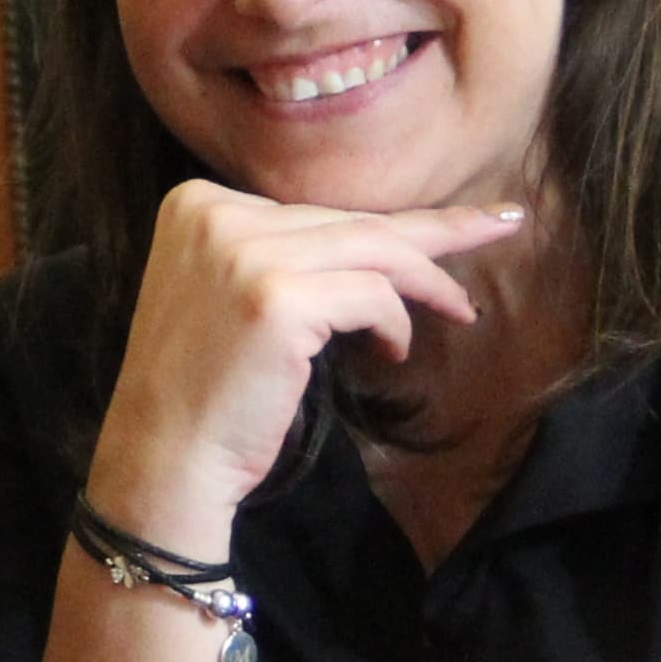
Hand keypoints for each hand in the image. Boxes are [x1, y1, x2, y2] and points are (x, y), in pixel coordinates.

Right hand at [82, 178, 532, 549]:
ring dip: (428, 283)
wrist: (162, 458)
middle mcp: (215, 214)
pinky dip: (398, 322)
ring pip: (372, 249)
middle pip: (348, 221)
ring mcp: (243, 253)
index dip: (383, 228)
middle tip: (498, 226)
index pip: (312, 209)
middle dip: (430, 234)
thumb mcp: (229, 297)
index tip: (447, 227)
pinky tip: (394, 351)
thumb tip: (377, 241)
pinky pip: (373, 295)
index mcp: (195, 203)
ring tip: (460, 310)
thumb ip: (279, 256)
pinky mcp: (276, 298)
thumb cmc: (204, 392)